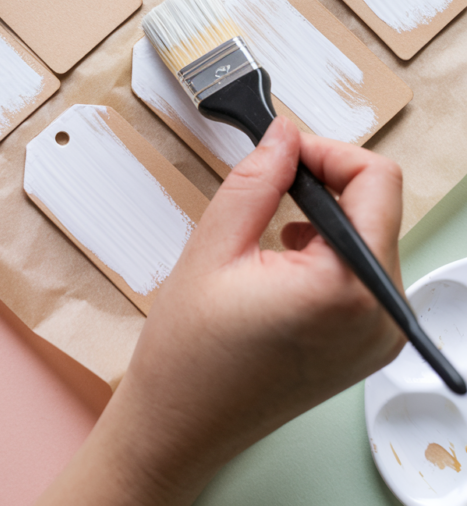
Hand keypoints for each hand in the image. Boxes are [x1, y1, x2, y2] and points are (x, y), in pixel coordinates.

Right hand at [37, 117, 404, 505]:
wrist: (180, 426)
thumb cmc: (188, 355)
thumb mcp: (214, 247)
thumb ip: (258, 179)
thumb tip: (286, 135)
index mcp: (346, 289)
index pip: (377, 181)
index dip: (328, 152)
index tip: (287, 155)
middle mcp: (379, 316)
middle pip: (378, 204)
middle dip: (325, 182)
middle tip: (273, 185)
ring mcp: (379, 335)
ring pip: (371, 233)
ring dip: (327, 216)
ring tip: (273, 233)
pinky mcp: (368, 344)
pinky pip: (366, 270)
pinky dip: (332, 249)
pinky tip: (287, 259)